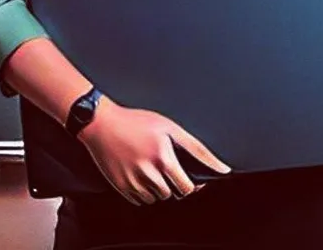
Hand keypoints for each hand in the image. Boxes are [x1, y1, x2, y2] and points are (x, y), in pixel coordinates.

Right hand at [76, 97, 231, 205]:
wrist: (102, 125)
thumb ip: (197, 149)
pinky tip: (141, 173)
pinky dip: (144, 191)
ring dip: (159, 188)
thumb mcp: (171, 128)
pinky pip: (139, 200)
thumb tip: (220, 167)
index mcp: (163, 159)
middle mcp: (148, 173)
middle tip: (170, 168)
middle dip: (175, 184)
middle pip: (172, 194)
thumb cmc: (137, 122)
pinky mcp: (120, 187)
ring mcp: (133, 182)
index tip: (194, 180)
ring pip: (156, 198)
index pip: (187, 188)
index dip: (193, 185)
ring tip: (154, 168)